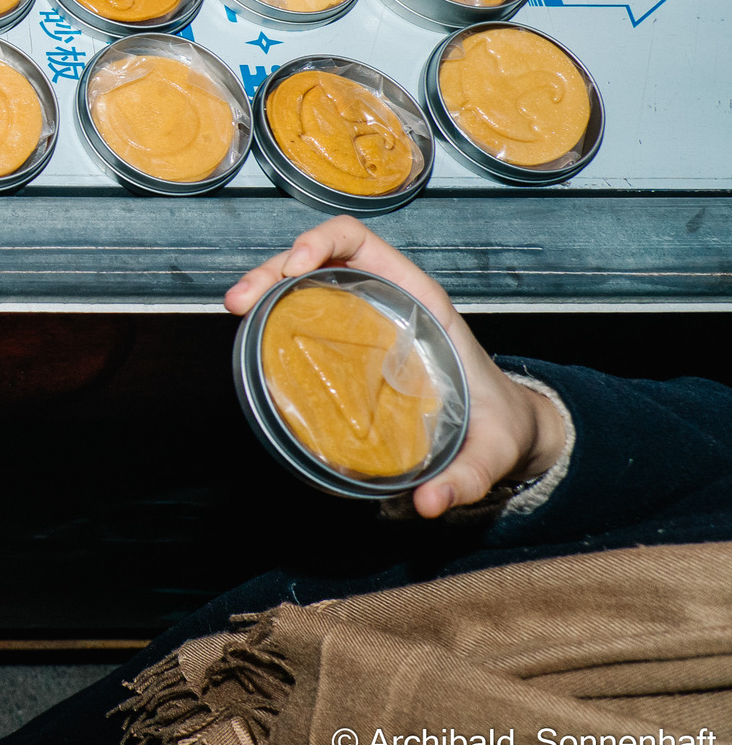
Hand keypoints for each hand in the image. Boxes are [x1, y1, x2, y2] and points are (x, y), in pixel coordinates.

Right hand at [228, 218, 567, 517]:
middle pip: (319, 257)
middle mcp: (389, 299)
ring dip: (265, 285)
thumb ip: (467, 478)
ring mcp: (367, 318)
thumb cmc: (501, 425)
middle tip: (241, 301)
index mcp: (420, 301)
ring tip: (237, 310)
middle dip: (273, 266)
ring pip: (306, 281)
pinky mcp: (353, 343)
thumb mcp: (494, 449)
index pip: (361, 242)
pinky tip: (256, 334)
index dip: (321, 240)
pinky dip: (276, 313)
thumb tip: (426, 504)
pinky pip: (308, 312)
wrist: (507, 427)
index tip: (297, 266)